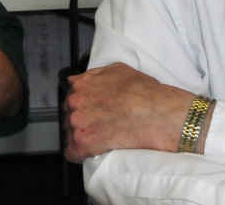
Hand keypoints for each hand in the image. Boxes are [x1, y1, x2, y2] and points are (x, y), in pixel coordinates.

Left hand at [63, 62, 193, 161]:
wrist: (155, 113)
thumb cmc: (142, 91)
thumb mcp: (118, 70)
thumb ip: (94, 74)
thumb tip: (76, 79)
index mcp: (82, 84)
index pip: (72, 96)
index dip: (83, 104)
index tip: (92, 110)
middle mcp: (75, 102)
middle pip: (70, 114)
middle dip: (81, 119)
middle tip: (98, 124)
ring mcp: (77, 123)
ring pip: (70, 132)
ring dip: (81, 136)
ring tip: (99, 137)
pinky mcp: (82, 143)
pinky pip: (72, 153)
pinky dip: (79, 154)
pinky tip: (90, 152)